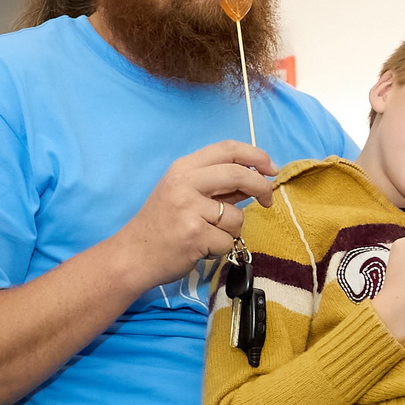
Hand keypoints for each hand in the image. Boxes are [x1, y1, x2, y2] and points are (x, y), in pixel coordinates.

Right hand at [109, 140, 276, 289]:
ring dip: (231, 230)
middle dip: (261, 187)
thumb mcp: (184, 195)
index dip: (255, 155)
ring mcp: (189, 208)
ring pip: (236, 216)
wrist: (133, 255)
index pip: (226, 149)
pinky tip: (201, 248)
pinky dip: (221, 249)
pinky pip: (228, 241)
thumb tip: (257, 178)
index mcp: (183, 168)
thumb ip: (218, 186)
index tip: (271, 168)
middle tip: (267, 200)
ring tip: (209, 235)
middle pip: (238, 174)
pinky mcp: (195, 234)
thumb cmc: (162, 225)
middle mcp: (184, 183)